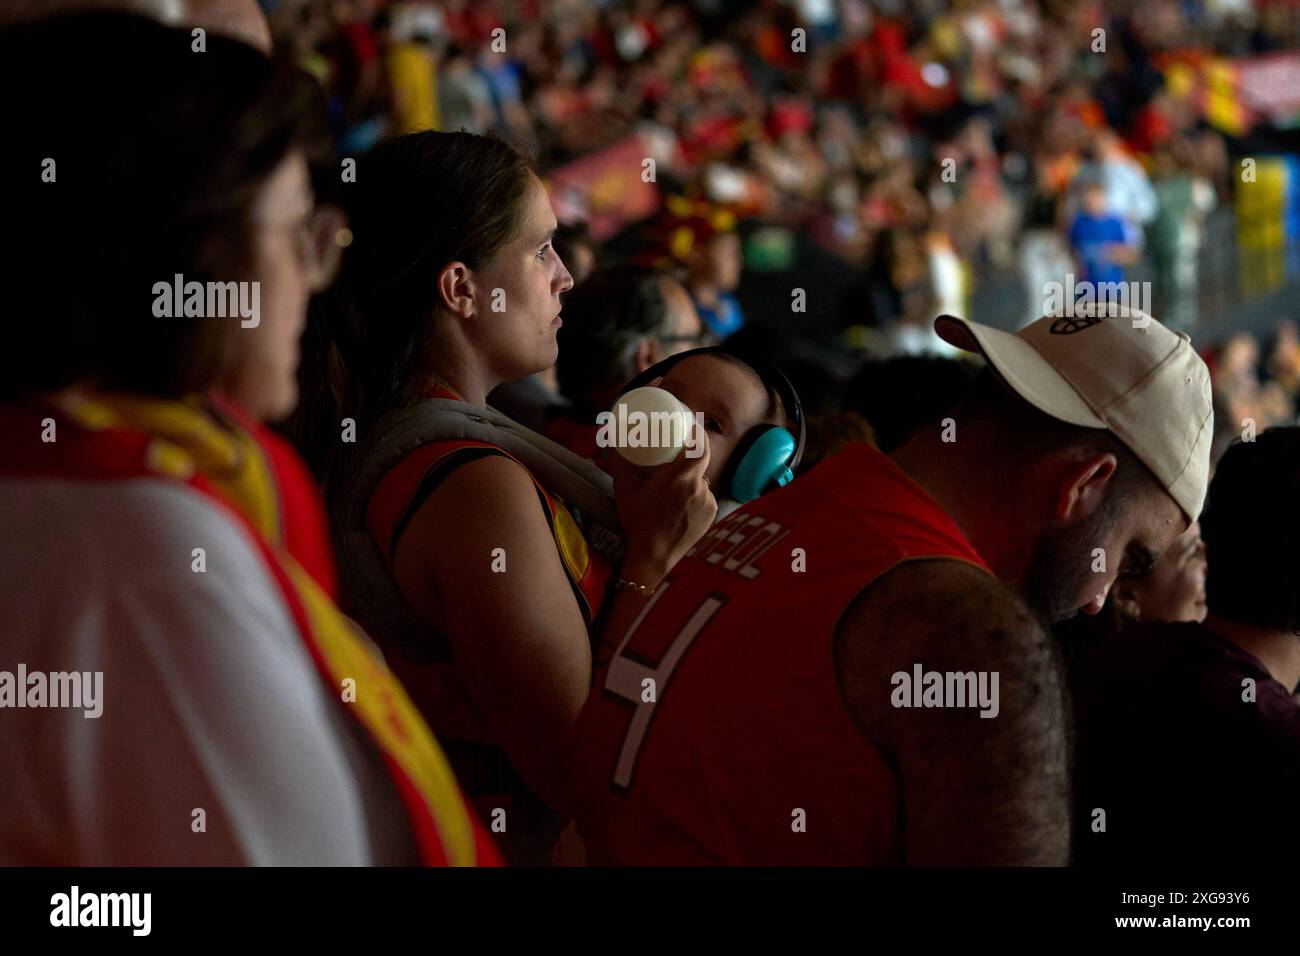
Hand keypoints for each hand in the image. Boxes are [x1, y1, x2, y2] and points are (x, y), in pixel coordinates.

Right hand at [609, 432, 716, 586]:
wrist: (653, 559)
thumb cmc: (638, 524)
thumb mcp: (625, 491)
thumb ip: (619, 464)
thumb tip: (613, 441)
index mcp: (680, 479)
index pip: (700, 445)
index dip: (698, 430)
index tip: (690, 423)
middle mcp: (698, 489)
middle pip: (701, 459)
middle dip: (691, 450)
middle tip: (678, 446)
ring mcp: (708, 503)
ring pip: (702, 478)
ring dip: (691, 475)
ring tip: (675, 478)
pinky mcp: (711, 515)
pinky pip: (705, 495)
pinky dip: (695, 492)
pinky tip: (682, 498)